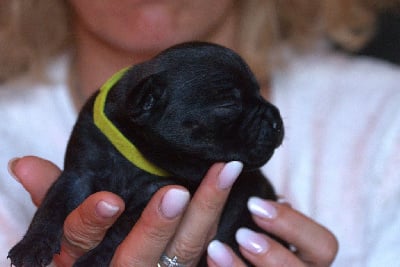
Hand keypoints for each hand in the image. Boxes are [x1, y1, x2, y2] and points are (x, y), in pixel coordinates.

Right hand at [9, 156, 242, 265]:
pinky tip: (249, 202)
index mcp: (90, 260)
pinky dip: (230, 231)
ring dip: (208, 213)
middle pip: (142, 256)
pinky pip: (212, 255)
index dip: (91, 224)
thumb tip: (21, 163)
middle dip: (158, 226)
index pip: (82, 244)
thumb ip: (52, 196)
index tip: (108, 200)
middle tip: (176, 190)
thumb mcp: (70, 230)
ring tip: (227, 171)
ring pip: (187, 252)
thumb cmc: (92, 251)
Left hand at [206, 197, 338, 266]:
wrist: (235, 265)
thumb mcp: (265, 227)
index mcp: (311, 259)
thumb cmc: (253, 239)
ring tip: (215, 248)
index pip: (324, 245)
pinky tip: (209, 259)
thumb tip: (276, 199)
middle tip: (240, 234)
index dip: (293, 224)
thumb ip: (271, 218)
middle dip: (271, 252)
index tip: (254, 204)